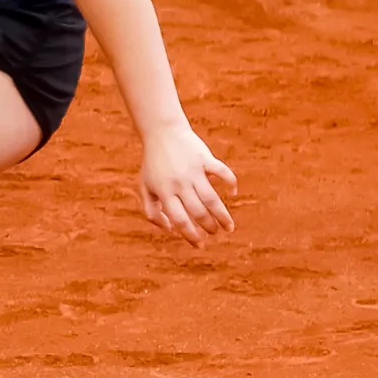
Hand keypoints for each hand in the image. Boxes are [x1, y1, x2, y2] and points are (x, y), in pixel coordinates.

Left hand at [138, 126, 237, 247]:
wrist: (161, 133)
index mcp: (164, 192)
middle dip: (209, 227)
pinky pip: (222, 172)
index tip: (200, 245)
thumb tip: (170, 229)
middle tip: (215, 233)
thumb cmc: (154, 164)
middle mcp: (179, 183)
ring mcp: (193, 171)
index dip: (191, 236)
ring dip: (222, 215)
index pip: (179, 220)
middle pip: (198, 212)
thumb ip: (151, 211)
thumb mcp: (145, 187)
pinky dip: (230, 183)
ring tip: (228, 227)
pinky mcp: (205, 159)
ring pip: (212, 199)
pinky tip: (232, 192)